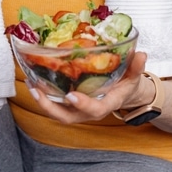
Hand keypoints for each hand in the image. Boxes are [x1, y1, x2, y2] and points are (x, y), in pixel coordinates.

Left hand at [28, 52, 148, 124]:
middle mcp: (89, 110)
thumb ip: (136, 67)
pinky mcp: (70, 104)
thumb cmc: (127, 85)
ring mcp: (78, 109)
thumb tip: (141, 54)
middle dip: (51, 108)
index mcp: (106, 104)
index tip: (72, 95)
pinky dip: (43, 95)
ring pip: (57, 112)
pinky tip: (33, 81)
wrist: (123, 94)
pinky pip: (55, 104)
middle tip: (38, 91)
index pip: (94, 110)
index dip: (83, 105)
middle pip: (68, 117)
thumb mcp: (135, 76)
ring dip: (42, 101)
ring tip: (31, 85)